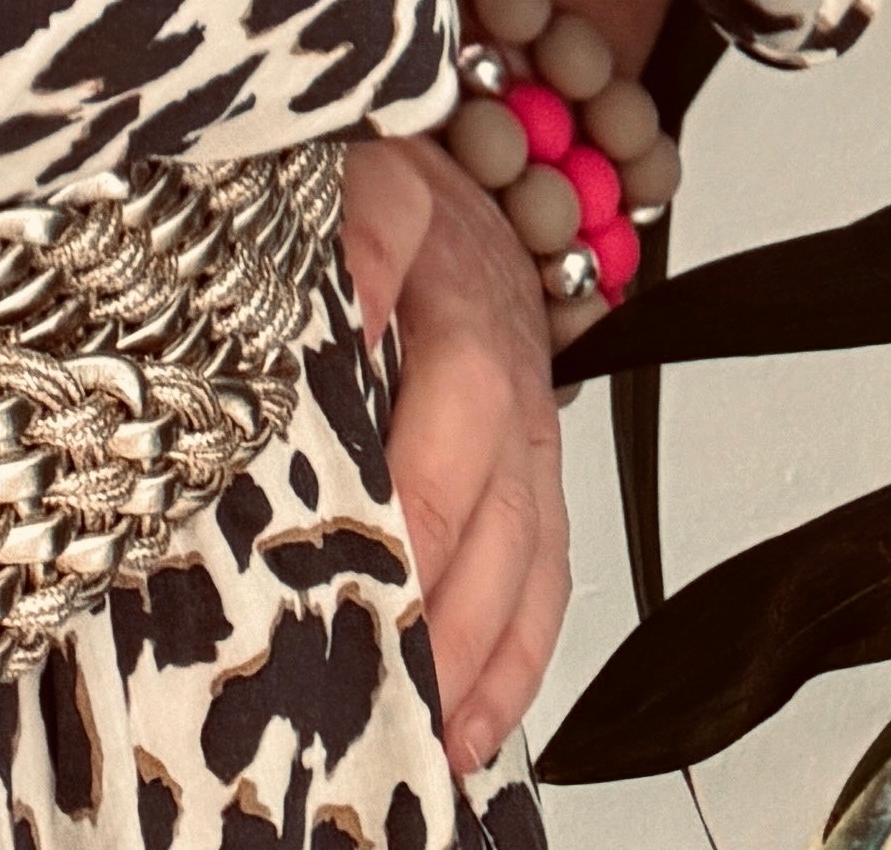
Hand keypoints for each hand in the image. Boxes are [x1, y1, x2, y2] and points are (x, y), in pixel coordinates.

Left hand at [343, 132, 571, 793]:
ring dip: (479, 651)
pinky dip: (515, 659)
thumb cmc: (387, 181)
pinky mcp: (534, 474)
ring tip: (431, 733)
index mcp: (459, 291)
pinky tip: (475, 727)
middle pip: (489, 498)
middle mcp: (508, 371)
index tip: (370, 543)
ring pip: (523, 555)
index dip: (417, 470)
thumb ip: (352, 227)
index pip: (451, 385)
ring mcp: (529, 429)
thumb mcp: (354, 167)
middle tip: (381, 673)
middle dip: (439, 597)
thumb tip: (346, 306)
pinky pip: (544, 574)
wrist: (461, 159)